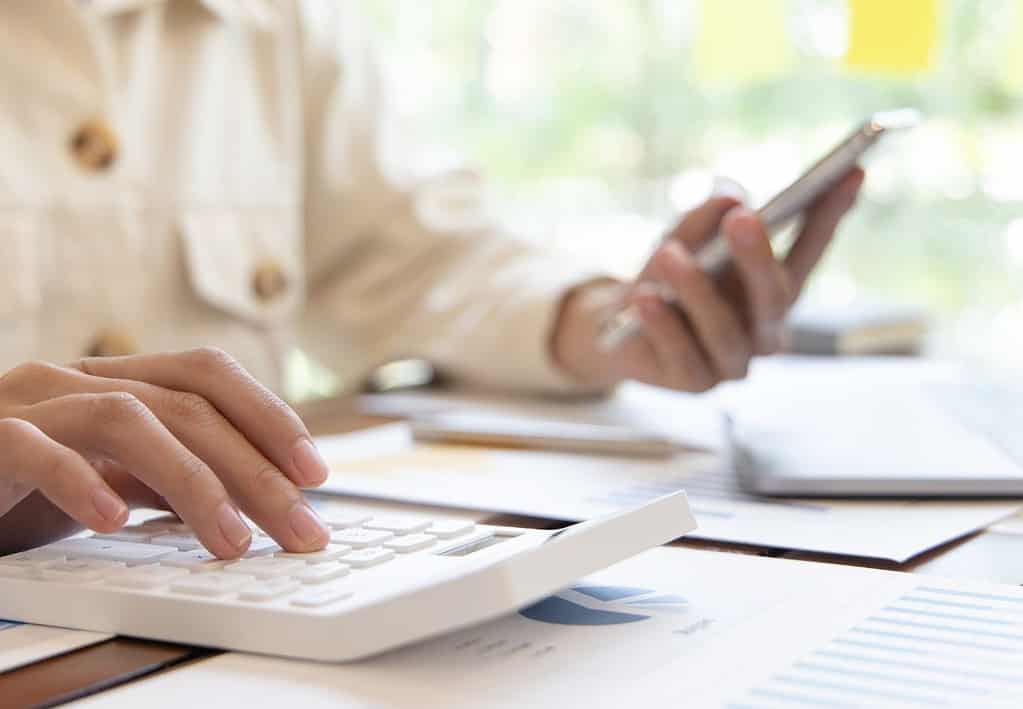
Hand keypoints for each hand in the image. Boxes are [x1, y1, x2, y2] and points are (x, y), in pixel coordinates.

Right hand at [0, 348, 331, 557]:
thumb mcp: (109, 479)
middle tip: (300, 526)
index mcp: (115, 380)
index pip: (208, 375)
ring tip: (232, 541)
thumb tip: (257, 502)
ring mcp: (26, 403)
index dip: (269, 416)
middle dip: (255, 468)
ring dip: (193, 481)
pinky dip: (79, 483)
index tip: (316, 472)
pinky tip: (114, 522)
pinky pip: (34, 450)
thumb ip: (170, 480)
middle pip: (187, 403)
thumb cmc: (21, 485)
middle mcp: (76, 379)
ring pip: (128, 418)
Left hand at [552, 169, 863, 390]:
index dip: (830, 214)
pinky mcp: (694, 382)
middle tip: (742, 217)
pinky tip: (643, 296)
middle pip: (772, 296)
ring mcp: (733, 362)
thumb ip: (704, 220)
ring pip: (723, 330)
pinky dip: (662, 324)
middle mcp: (764, 330)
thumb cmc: (664, 279)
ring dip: (696, 290)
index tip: (851, 171)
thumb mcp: (681, 239)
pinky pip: (681, 353)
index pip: (810, 251)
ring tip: (669, 253)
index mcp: (773, 291)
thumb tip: (730, 197)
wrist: (617, 329)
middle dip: (758, 256)